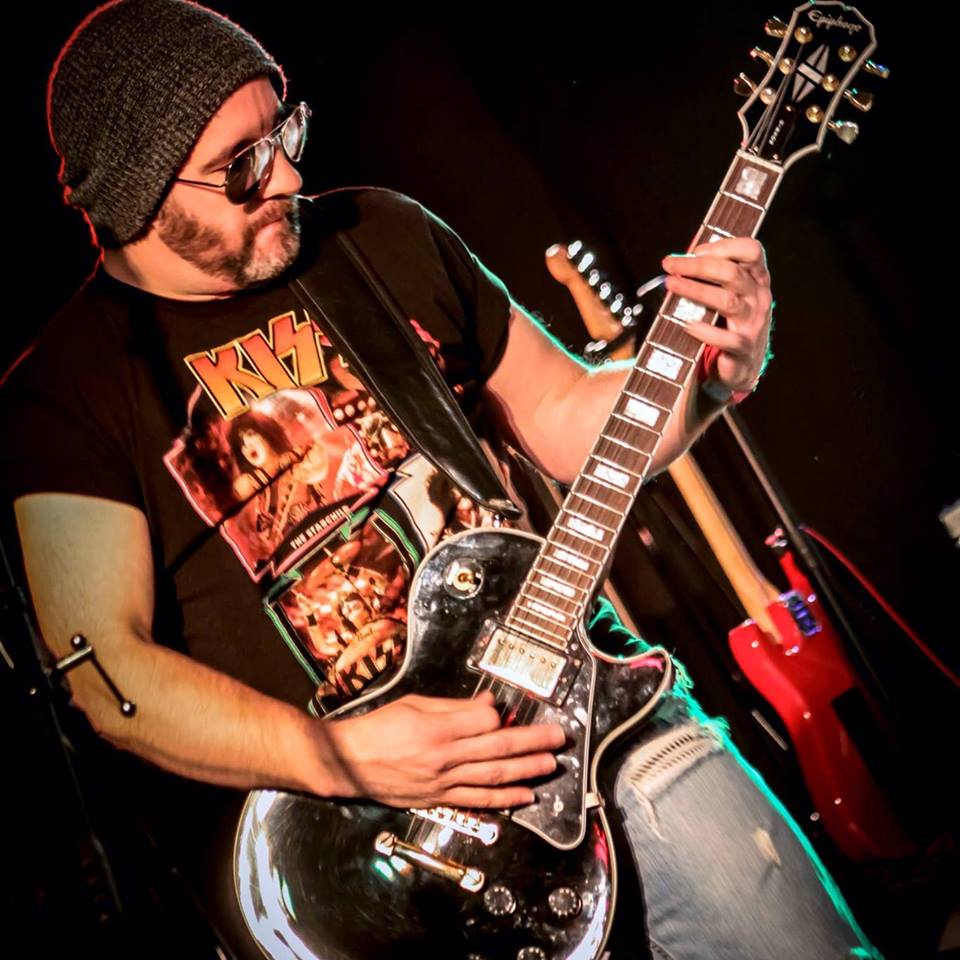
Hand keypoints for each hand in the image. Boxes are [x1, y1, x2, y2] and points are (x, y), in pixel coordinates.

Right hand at [323, 690, 565, 807]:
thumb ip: (454, 705)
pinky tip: (526, 796)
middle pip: (498, 748)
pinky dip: (505, 799)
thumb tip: (489, 704)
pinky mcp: (440, 799)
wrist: (349, 762)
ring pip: (494, 776)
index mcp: (438, 728)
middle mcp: (445, 757)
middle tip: (560, 737)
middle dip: (533, 742)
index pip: (484, 721)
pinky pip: (478, 799)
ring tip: (552, 764)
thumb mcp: (414, 703)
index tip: (506, 710)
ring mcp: (444, 782)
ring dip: (527, 770)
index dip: (500, 715)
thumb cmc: (379, 726)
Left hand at [662, 238, 772, 393]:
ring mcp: (753, 323)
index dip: (724, 246)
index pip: (751, 251)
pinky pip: (726, 339)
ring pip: (727, 301)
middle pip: (732, 273)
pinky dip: (706, 332)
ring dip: (696, 290)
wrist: (742, 366)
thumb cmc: (729, 323)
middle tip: (670, 265)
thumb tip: (680, 261)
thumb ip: (712, 277)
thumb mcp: (729, 295)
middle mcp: (758, 298)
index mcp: (756, 279)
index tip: (695, 251)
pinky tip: (688, 325)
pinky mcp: (743, 348)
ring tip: (671, 285)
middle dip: (697, 266)